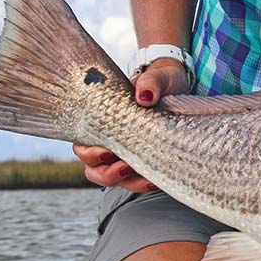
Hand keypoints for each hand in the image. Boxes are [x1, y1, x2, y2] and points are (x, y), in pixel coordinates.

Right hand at [73, 59, 191, 192]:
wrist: (178, 86)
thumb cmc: (161, 80)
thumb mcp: (158, 77)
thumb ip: (150, 82)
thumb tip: (144, 96)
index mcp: (103, 121)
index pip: (83, 144)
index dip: (90, 153)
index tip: (107, 151)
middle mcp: (109, 141)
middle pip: (93, 168)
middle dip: (107, 173)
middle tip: (126, 167)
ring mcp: (125, 154)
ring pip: (114, 179)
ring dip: (127, 182)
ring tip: (146, 178)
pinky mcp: (143, 161)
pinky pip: (137, 181)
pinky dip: (144, 184)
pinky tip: (156, 180)